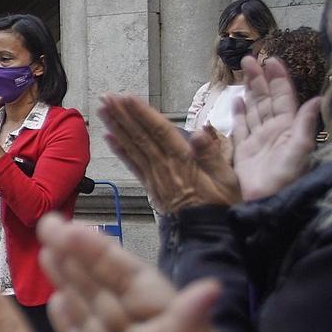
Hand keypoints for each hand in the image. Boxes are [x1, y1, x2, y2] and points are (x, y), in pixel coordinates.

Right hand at [40, 218, 285, 331]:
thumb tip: (205, 288)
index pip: (136, 286)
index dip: (104, 257)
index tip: (73, 230)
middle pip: (109, 293)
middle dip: (79, 258)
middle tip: (45, 224)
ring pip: (94, 317)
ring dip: (70, 284)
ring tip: (42, 252)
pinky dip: (69, 326)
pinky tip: (54, 303)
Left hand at [97, 93, 236, 214]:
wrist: (208, 235)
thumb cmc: (223, 204)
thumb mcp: (228, 179)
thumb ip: (213, 156)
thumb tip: (198, 133)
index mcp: (183, 160)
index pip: (159, 132)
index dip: (142, 114)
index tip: (126, 98)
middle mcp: (164, 166)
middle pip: (140, 136)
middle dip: (123, 115)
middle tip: (106, 96)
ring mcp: (155, 177)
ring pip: (133, 147)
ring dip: (117, 127)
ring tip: (103, 109)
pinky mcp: (150, 187)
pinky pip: (132, 166)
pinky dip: (120, 150)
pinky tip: (108, 137)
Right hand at [230, 56, 320, 201]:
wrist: (266, 202)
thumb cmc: (285, 178)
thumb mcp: (300, 149)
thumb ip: (306, 123)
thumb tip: (318, 98)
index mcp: (287, 126)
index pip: (283, 96)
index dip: (278, 77)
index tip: (271, 59)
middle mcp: (274, 129)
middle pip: (266, 98)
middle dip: (259, 78)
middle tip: (250, 58)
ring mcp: (259, 139)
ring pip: (254, 108)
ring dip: (250, 90)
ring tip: (244, 71)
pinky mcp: (245, 151)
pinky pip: (241, 128)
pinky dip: (239, 114)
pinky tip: (237, 101)